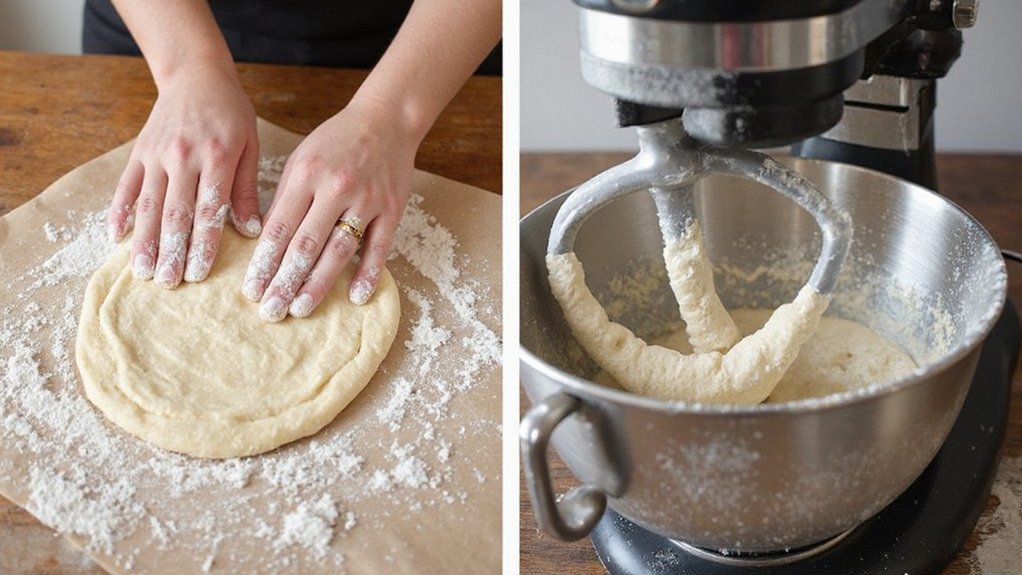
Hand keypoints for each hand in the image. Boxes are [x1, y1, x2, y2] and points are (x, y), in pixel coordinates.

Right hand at [107, 63, 261, 287]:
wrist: (196, 75)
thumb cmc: (231, 114)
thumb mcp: (249, 145)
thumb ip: (247, 189)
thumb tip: (252, 231)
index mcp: (217, 156)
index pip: (209, 209)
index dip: (203, 244)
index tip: (198, 273)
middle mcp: (183, 157)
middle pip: (175, 213)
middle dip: (171, 251)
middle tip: (168, 284)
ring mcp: (157, 154)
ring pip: (148, 205)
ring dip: (145, 241)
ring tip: (142, 272)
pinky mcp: (138, 152)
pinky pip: (125, 186)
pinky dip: (118, 212)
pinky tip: (115, 237)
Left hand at [241, 100, 415, 320]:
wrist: (385, 120)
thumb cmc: (336, 141)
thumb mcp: (301, 159)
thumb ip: (285, 197)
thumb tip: (266, 241)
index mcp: (306, 175)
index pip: (280, 227)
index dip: (264, 262)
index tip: (252, 289)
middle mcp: (335, 188)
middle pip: (306, 244)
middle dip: (285, 281)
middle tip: (271, 311)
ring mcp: (367, 200)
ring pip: (339, 249)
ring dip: (319, 283)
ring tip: (301, 309)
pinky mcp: (392, 208)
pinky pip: (379, 247)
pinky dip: (368, 273)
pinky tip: (357, 296)